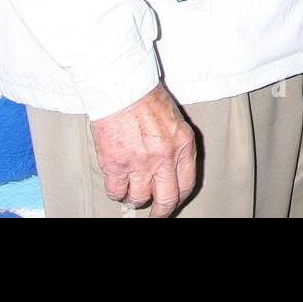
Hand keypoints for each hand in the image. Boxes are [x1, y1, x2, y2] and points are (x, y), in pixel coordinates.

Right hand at [89, 83, 196, 217]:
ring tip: (130, 187)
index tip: (171, 202)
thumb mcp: (174, 119)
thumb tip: (171, 168)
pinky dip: (116, 191)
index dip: (178, 198)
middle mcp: (165, 157)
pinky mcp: (117, 164)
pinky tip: (116, 182)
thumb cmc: (146, 97)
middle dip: (160, 212)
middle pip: (167, 199)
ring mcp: (141, 163)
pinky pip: (117, 191)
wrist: (122, 87)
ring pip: (140, 197)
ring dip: (134, 196)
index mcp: (183, 144)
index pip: (187, 183)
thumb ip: (176, 144)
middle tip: (155, 214)